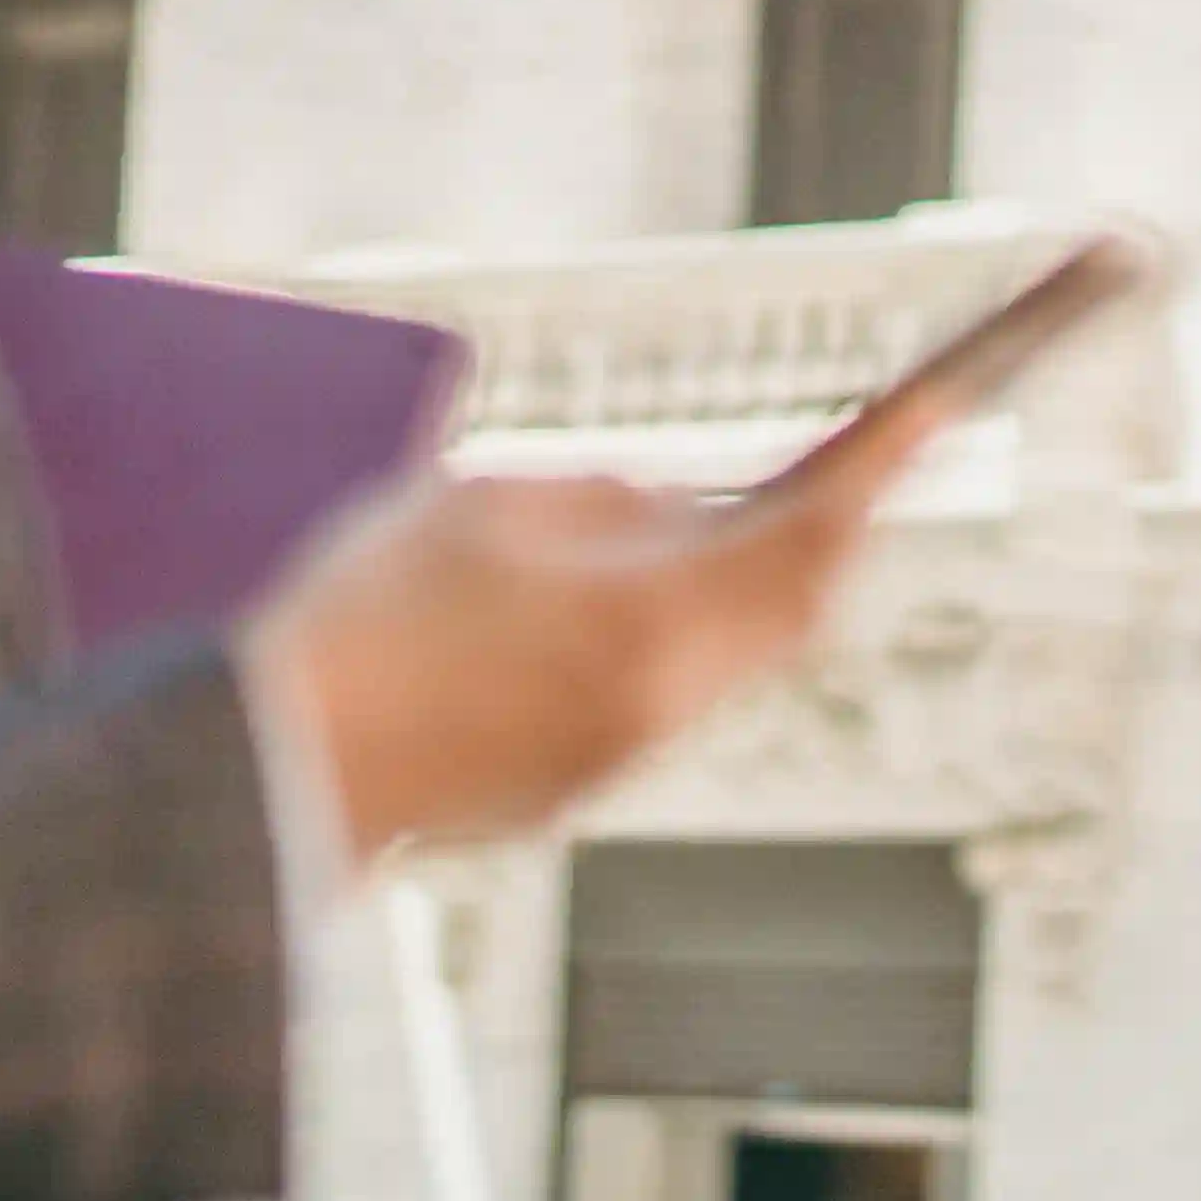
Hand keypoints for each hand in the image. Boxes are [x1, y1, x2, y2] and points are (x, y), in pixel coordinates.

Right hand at [253, 363, 967, 864]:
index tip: (933, 410)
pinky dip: (669, 637)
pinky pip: (658, 699)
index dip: (879, 467)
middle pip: (794, 609)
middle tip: (840, 457)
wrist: (267, 770)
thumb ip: (610, 497)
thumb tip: (681, 505)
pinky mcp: (568, 791)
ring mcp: (615, 761)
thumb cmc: (361, 615)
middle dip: (819, 531)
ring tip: (714, 511)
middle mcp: (659, 707)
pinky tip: (617, 593)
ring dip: (740, 584)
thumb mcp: (490, 504)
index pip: (810, 535)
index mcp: (651, 624)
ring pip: (728, 658)